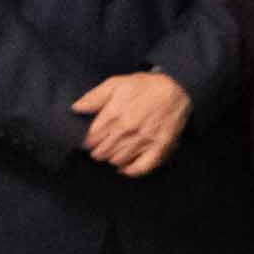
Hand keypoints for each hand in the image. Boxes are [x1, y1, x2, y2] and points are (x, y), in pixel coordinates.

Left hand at [71, 71, 192, 176]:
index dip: (89, 141)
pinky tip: (125, 168)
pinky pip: (141, 167)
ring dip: (112, 158)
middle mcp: (127, 130)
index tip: (90, 141)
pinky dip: (130, 170)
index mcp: (114, 114)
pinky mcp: (159, 147)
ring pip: (118, 160)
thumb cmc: (145, 85)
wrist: (177, 88)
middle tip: (100, 148)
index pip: (92, 138)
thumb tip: (76, 108)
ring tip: (113, 153)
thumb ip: (94, 96)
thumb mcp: (117, 83)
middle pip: (103, 151)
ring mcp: (144, 140)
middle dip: (98, 151)